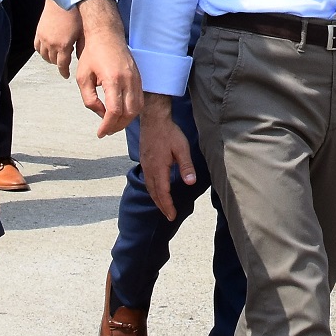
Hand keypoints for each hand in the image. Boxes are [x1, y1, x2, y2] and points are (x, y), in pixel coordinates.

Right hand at [35, 0, 83, 74]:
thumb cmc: (76, 14)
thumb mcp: (81, 32)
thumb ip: (80, 47)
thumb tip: (82, 58)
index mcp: (63, 46)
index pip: (62, 65)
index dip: (64, 72)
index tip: (66, 75)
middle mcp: (51, 44)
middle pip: (52, 61)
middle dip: (58, 64)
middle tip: (64, 63)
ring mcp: (43, 38)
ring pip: (43, 55)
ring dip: (49, 58)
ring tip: (56, 56)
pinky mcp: (38, 31)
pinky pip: (36, 46)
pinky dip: (41, 50)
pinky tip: (46, 49)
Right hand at [139, 95, 195, 220]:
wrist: (153, 119)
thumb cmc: (169, 132)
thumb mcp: (182, 148)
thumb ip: (186, 166)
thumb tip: (191, 183)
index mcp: (159, 168)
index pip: (163, 192)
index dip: (168, 206)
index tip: (172, 216)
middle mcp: (149, 169)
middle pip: (154, 193)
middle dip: (161, 206)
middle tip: (168, 216)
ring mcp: (145, 165)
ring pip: (149, 187)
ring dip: (156, 198)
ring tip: (163, 206)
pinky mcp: (144, 160)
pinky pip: (147, 180)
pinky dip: (152, 189)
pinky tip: (156, 189)